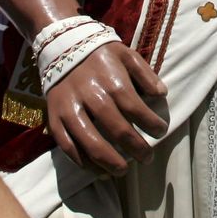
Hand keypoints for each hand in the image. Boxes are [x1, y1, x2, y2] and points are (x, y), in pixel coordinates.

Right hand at [45, 43, 167, 175]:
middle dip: (136, 148)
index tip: (161, 131)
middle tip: (147, 157)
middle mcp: (91, 96)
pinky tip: (99, 170)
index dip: (152, 124)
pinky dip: (84, 163)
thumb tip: (162, 94)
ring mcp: (70, 110)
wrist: (61, 46)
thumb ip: (145, 74)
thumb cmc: (99, 54)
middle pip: (117, 130)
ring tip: (123, 170)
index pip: (136, 109)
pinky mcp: (55, 119)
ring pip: (91, 144)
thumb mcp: (126, 54)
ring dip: (110, 162)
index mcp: (112, 81)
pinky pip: (68, 147)